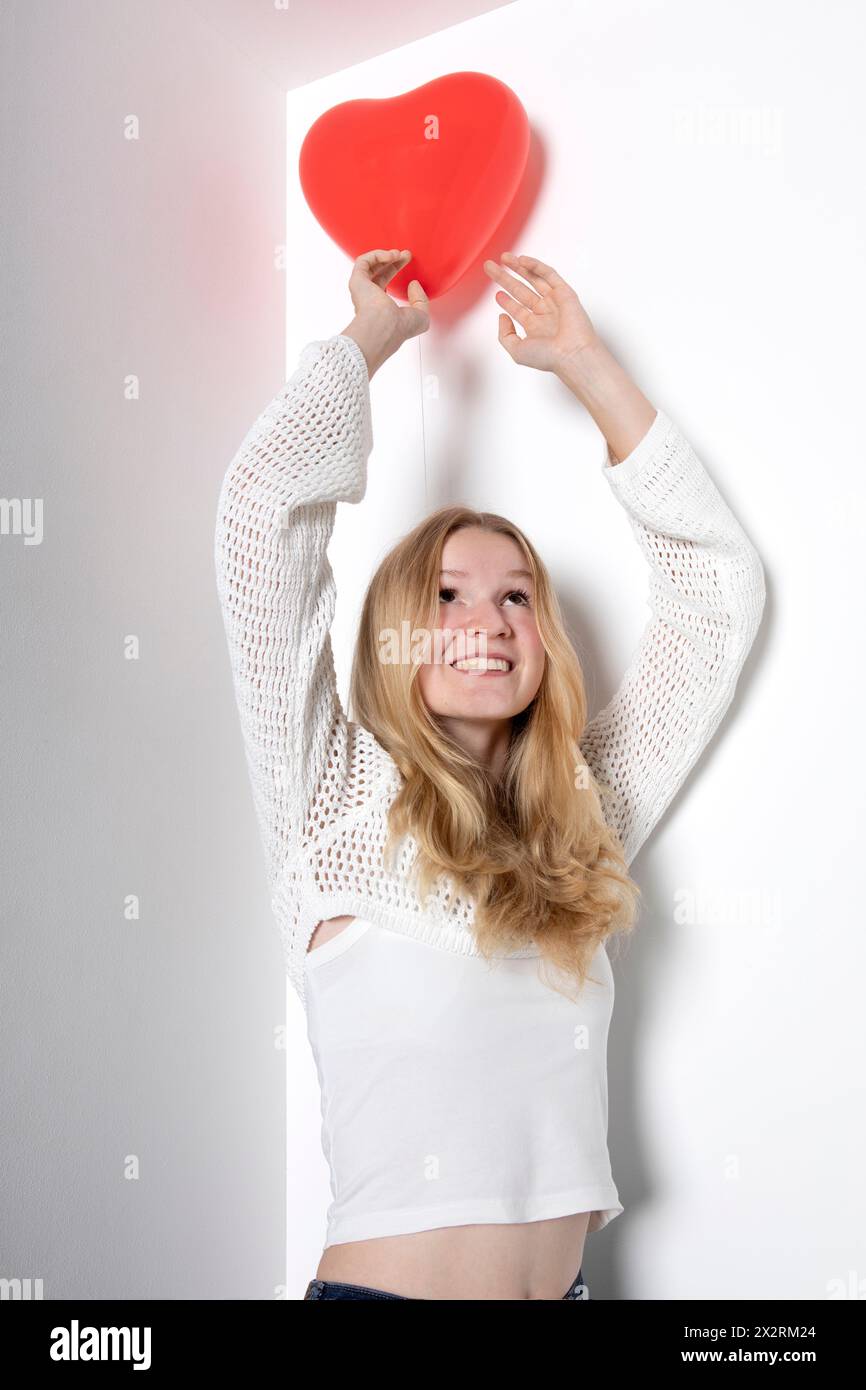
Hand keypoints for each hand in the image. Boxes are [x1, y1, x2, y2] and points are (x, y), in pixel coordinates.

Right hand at [341, 249, 428, 377]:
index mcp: (380, 309)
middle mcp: (369, 300)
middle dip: (393, 261)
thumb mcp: (421, 316)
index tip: (408, 263)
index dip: (395, 271)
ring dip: (384, 256)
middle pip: (378, 273)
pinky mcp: (357, 281)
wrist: (385, 327)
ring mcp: (361, 290)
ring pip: (368, 266)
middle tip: (406, 254)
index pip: (384, 285)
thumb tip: (414, 284)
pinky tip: (390, 256)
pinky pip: (363, 261)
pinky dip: (377, 255)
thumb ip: (421, 300)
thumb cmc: (400, 328)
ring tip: (398, 254)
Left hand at [482, 253, 599, 373]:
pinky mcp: (565, 292)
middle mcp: (545, 313)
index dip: (506, 301)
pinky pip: (549, 274)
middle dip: (505, 278)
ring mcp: (555, 302)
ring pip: (534, 279)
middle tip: (490, 267)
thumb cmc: (548, 357)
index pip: (517, 309)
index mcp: (535, 327)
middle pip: (521, 290)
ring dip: (518, 267)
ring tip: (503, 258)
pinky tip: (521, 260)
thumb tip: (501, 316)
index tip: (496, 294)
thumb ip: (504, 334)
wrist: (571, 354)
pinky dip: (536, 265)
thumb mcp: (516, 350)